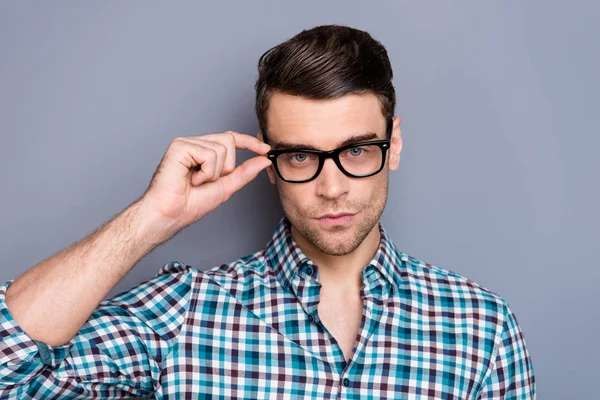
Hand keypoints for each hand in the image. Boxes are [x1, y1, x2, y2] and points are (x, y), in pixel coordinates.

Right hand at [139, 131, 270, 235]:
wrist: (171, 214)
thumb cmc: (191, 204)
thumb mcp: (226, 187)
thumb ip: (244, 172)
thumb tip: (264, 160)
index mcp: (204, 151)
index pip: (231, 138)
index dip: (250, 142)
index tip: (266, 149)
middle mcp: (195, 143)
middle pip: (229, 140)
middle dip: (227, 166)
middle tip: (209, 181)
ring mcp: (186, 143)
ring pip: (221, 147)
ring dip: (214, 172)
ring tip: (197, 181)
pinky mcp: (179, 146)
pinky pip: (208, 154)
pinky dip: (206, 172)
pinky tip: (191, 179)